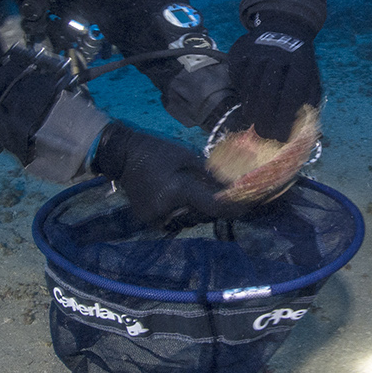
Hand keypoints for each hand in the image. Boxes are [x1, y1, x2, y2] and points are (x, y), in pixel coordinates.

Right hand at [92, 124, 240, 227]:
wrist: (122, 155)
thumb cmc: (157, 151)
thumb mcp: (186, 157)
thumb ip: (209, 175)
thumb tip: (233, 187)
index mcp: (178, 189)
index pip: (213, 206)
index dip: (234, 207)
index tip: (249, 205)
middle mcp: (166, 209)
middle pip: (202, 215)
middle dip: (214, 207)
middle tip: (225, 197)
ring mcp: (155, 218)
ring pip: (188, 220)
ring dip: (198, 210)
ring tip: (196, 194)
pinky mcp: (148, 220)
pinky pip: (174, 220)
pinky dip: (182, 212)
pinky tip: (178, 198)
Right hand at [227, 15, 320, 142]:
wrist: (286, 26)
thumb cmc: (300, 62)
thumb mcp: (312, 78)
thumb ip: (309, 103)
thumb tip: (303, 133)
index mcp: (301, 64)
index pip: (290, 96)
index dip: (284, 120)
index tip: (280, 139)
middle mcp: (279, 56)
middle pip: (267, 93)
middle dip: (265, 120)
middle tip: (263, 136)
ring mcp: (258, 52)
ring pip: (250, 87)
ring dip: (252, 109)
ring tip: (255, 121)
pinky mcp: (241, 50)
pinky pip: (237, 77)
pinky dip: (241, 92)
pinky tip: (247, 100)